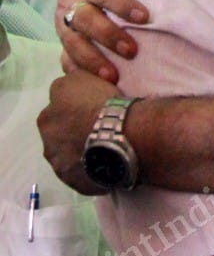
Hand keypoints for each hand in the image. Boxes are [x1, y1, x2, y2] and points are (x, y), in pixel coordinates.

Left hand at [37, 71, 123, 194]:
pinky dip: (93, 169)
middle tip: (102, 127)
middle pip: (61, 133)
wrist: (125, 135)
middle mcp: (47, 139)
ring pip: (70, 155)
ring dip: (83, 150)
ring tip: (108, 146)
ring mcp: (59, 162)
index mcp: (47, 115)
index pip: (59, 110)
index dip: (78, 108)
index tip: (96, 108)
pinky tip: (110, 162)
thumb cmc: (106, 103)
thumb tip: (69, 74)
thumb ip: (73, 80)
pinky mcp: (74, 181)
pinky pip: (83, 174)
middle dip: (76, 131)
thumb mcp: (84, 77)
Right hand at [55, 0, 153, 81]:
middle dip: (108, 36)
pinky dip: (78, 72)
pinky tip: (94, 85)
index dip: (122, 5)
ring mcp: (64, 24)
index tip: (145, 17)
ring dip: (92, 60)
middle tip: (132, 50)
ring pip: (72, 43)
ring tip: (113, 76)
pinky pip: (66, 59)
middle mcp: (69, 2)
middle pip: (84, 20)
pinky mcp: (65, 42)